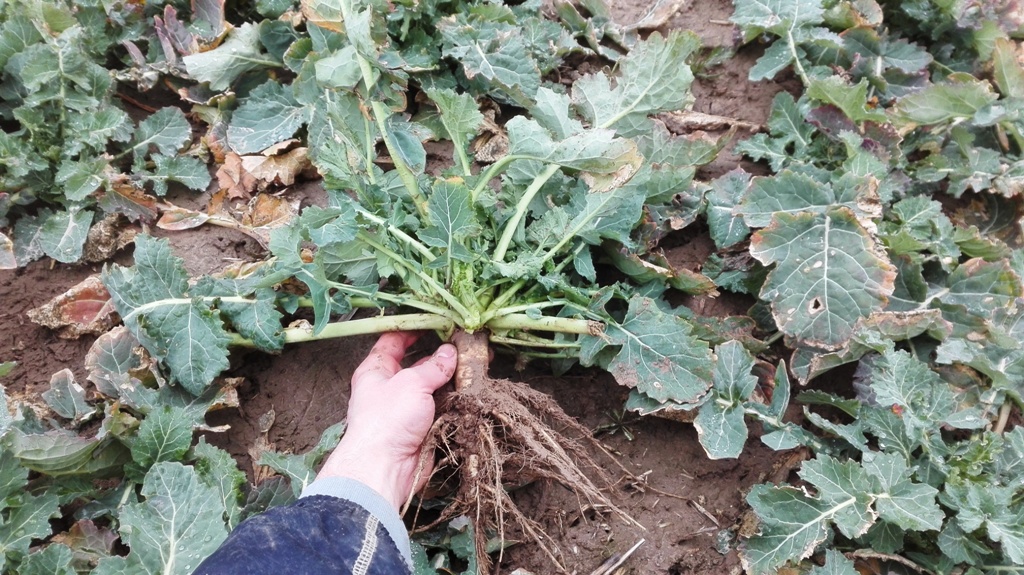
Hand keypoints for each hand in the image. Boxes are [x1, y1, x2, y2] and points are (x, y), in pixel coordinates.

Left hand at [315, 332, 457, 509]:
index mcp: (377, 370)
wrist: (386, 468)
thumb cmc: (387, 419)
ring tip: (477, 364)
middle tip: (466, 344)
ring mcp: (407, 408)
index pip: (393, 341)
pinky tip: (473, 389)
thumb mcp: (411, 383)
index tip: (436, 320)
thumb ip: (433, 367)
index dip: (413, 329)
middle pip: (418, 364)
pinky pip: (442, 408)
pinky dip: (456, 401)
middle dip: (441, 356)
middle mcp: (391, 387)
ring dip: (452, 379)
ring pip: (433, 387)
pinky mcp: (422, 427)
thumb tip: (450, 352)